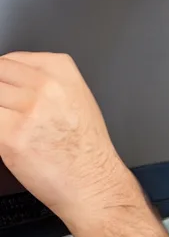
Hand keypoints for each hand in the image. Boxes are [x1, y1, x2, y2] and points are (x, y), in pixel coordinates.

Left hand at [0, 52, 127, 220]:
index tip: (3, 87)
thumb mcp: (76, 96)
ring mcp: (28, 108)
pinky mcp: (10, 136)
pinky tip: (6, 137)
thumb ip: (45, 81)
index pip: (12, 59)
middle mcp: (46, 85)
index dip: (2, 75)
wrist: (92, 178)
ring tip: (8, 122)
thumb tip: (11, 81)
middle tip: (6, 107)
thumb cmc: (86, 143)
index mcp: (62, 70)